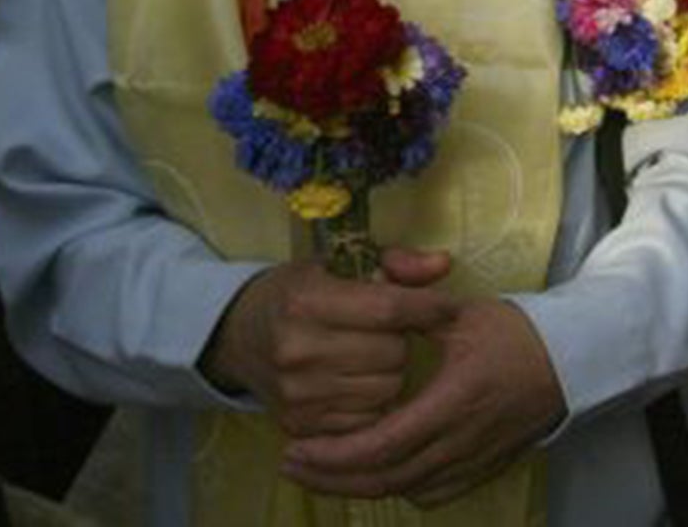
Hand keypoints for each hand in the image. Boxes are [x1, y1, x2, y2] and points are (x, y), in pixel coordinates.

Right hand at [201, 248, 455, 439]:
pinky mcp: (301, 424)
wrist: (241, 336)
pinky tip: (359, 382)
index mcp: (307, 301)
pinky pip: (368, 418)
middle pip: (392, 353)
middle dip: (401, 339)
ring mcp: (298, 392)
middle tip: (389, 331)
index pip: (388, 309)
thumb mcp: (337, 263)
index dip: (427, 307)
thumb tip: (443, 264)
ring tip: (372, 355)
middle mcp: (299, 349)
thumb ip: (395, 263)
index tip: (446, 306)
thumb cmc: (298, 292)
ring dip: (391, 372)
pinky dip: (373, 401)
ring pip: (387, 388)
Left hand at [280, 293, 565, 507]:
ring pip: (405, 490)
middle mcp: (461, 440)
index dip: (335, 454)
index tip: (297, 447)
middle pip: (385, 477)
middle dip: (332, 477)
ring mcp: (473, 461)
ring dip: (359, 486)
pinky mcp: (482, 469)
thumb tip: (366, 292)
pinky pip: (432, 494)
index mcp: (452, 400)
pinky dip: (397, 488)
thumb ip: (409, 308)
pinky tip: (376, 474)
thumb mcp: (460, 313)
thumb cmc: (515, 332)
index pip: (383, 443)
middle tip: (293, 464)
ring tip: (322, 471)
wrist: (572, 361)